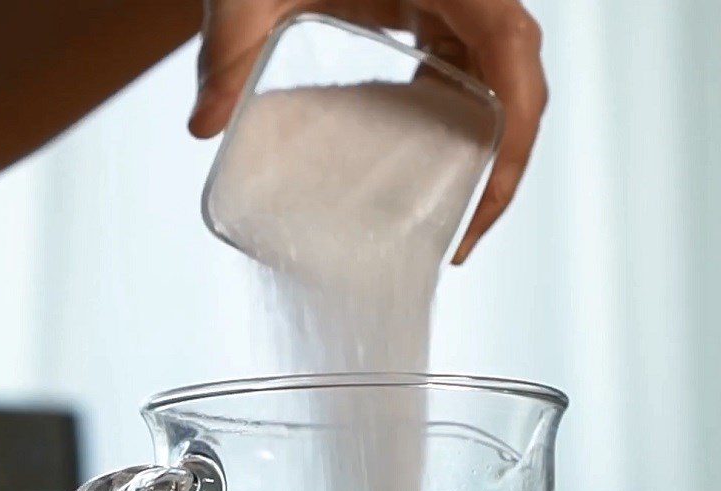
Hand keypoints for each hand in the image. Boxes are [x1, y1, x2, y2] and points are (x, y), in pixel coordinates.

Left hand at [188, 0, 546, 263]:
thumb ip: (228, 46)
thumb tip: (204, 126)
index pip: (512, 55)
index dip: (516, 137)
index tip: (482, 205)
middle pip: (519, 82)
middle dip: (504, 163)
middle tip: (461, 235)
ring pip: (502, 80)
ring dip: (485, 147)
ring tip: (447, 211)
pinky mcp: (440, 9)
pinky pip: (469, 70)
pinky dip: (458, 119)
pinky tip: (425, 155)